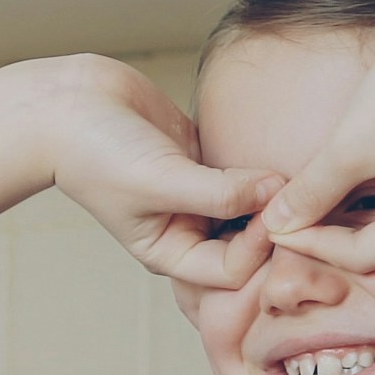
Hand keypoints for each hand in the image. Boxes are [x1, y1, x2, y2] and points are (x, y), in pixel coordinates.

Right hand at [30, 58, 284, 292]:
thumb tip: (275, 190)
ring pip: (250, 205)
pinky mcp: (202, 158)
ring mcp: (197, 193)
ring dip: (273, 194)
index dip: (260, 245)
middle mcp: (188, 228)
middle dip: (275, 227)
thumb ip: (219, 192)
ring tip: (305, 175)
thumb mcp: (159, 181)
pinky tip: (286, 152)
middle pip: (248, 243)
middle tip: (308, 200)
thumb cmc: (95, 154)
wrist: (66, 105)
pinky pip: (245, 170)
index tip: (277, 208)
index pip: (232, 268)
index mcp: (172, 251)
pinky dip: (262, 166)